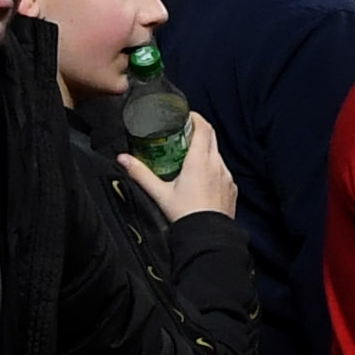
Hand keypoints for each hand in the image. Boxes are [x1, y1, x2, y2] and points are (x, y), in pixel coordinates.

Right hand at [126, 107, 238, 223]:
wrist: (208, 238)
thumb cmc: (184, 215)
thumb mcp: (160, 193)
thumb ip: (141, 174)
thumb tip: (123, 158)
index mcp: (200, 161)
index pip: (203, 128)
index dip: (195, 117)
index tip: (184, 115)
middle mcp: (217, 165)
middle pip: (211, 137)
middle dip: (198, 130)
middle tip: (182, 132)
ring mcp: (227, 176)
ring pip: (217, 154)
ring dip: (205, 150)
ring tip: (189, 155)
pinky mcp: (232, 188)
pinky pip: (223, 170)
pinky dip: (212, 167)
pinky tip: (201, 177)